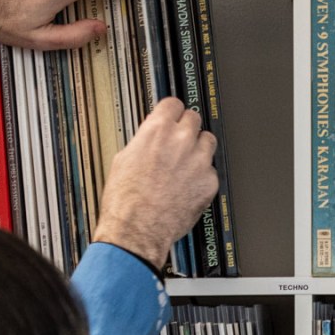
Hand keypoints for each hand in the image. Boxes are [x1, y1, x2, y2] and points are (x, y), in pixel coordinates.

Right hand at [93, 98, 217, 267]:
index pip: (174, 103)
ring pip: (208, 141)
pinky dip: (202, 176)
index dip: (172, 112)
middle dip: (186, 128)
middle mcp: (181, 141)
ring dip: (199, 148)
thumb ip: (145, 140)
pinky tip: (188, 185)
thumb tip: (152, 137)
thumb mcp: (124, 158)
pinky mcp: (209, 182)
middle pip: (194, 118)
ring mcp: (198, 161)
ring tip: (186, 163)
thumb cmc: (126, 201)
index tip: (172, 116)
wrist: (137, 230)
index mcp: (157, 130)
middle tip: (179, 142)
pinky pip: (211, 170)